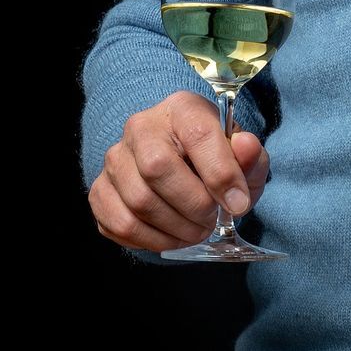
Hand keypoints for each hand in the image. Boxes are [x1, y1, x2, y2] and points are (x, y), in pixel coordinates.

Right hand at [89, 90, 270, 251]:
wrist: (180, 165)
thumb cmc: (214, 160)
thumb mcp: (241, 156)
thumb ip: (249, 154)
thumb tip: (246, 147)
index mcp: (181, 109)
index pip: (198, 135)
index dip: (221, 174)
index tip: (238, 203)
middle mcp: (140, 127)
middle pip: (157, 169)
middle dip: (193, 205)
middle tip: (212, 220)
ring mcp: (115, 159)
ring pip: (138, 201)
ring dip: (175, 229)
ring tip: (196, 231)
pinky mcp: (100, 190)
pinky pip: (119, 224)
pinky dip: (150, 240)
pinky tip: (170, 236)